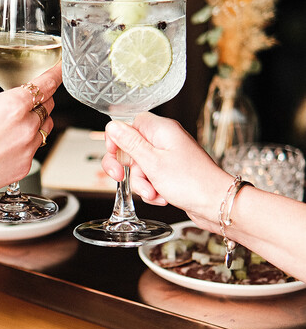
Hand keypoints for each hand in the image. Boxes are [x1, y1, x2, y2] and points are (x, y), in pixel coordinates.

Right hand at [0, 33, 61, 216]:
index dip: (57, 72)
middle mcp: (27, 126)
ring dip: (35, 119)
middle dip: (38, 97)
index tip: (62, 66)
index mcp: (14, 105)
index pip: (47, 83)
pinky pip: (36, 147)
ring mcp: (28, 149)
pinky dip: (27, 140)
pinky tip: (5, 141)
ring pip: (44, 126)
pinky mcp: (25, 166)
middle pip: (47, 104)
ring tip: (10, 121)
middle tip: (20, 97)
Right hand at [102, 112, 231, 229]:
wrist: (218, 204)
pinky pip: (152, 178)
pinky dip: (153, 189)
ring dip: (142, 183)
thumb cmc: (192, 182)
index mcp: (161, 129)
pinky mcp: (173, 172)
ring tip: (154, 193)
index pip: (128, 125)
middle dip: (129, 168)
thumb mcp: (152, 163)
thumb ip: (129, 143)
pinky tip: (162, 197)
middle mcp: (166, 139)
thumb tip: (112, 126)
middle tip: (123, 178)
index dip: (117, 141)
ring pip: (141, 167)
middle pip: (132, 148)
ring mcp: (170, 156)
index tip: (115, 158)